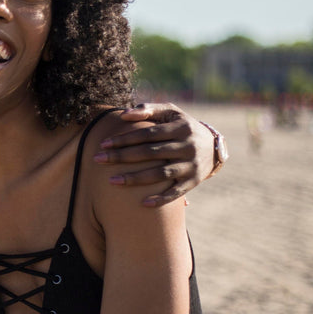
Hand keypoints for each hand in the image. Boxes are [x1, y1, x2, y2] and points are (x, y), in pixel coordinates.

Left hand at [93, 103, 216, 206]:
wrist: (214, 146)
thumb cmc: (182, 125)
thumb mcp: (170, 112)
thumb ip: (147, 109)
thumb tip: (123, 114)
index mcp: (180, 128)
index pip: (147, 134)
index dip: (125, 138)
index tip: (103, 144)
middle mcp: (187, 147)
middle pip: (150, 153)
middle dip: (123, 157)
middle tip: (98, 160)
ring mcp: (191, 166)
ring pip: (161, 174)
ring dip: (136, 178)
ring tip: (112, 181)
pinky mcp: (194, 182)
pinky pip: (176, 193)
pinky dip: (161, 199)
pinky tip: (142, 204)